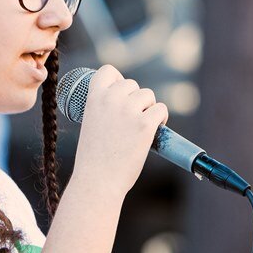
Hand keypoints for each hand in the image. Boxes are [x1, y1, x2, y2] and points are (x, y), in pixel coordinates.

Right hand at [72, 65, 169, 201]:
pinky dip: (161, 118)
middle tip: (133, 120)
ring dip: (149, 108)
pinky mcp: (145, 124)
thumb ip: (104, 110)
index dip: (118, 80)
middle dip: (136, 100)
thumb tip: (126, 104)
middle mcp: (111, 99)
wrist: (98, 180)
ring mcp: (129, 111)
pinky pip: (161, 109)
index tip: (122, 94)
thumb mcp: (91, 124)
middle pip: (132, 84)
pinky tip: (156, 129)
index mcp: (93, 98)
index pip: (108, 71)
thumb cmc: (93, 159)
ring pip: (149, 95)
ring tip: (143, 126)